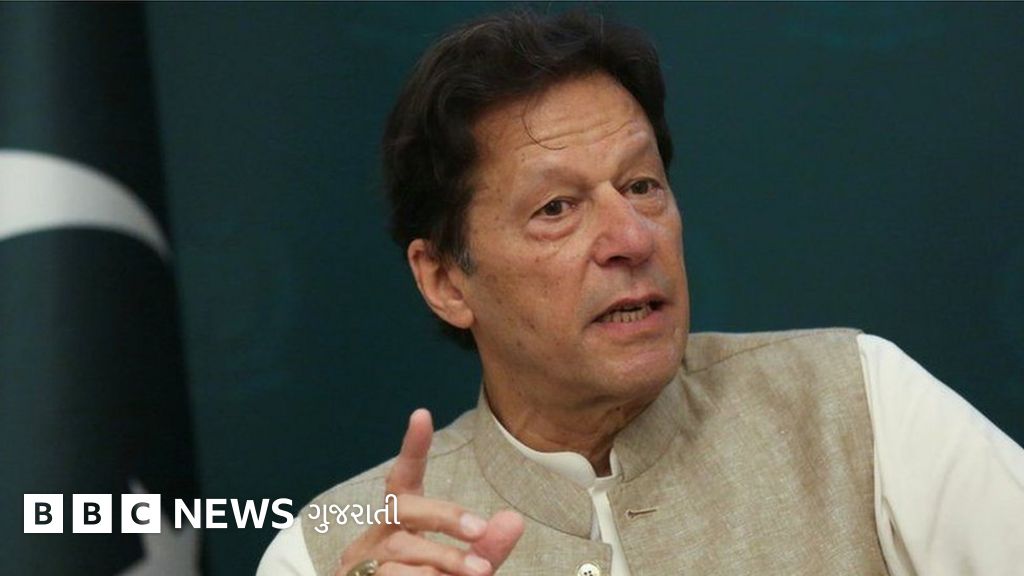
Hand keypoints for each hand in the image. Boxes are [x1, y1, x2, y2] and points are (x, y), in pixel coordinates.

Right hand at [335, 409, 524, 575]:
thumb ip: (486, 548)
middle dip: (445, 517)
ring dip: (442, 561)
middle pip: (404, 509)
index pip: (404, 479)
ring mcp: (362, 562)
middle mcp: (378, 536)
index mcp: (401, 523)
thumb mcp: (462, 569)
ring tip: (476, 573)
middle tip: (480, 530)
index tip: (422, 415)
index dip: (412, 448)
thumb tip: (514, 520)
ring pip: (398, 552)